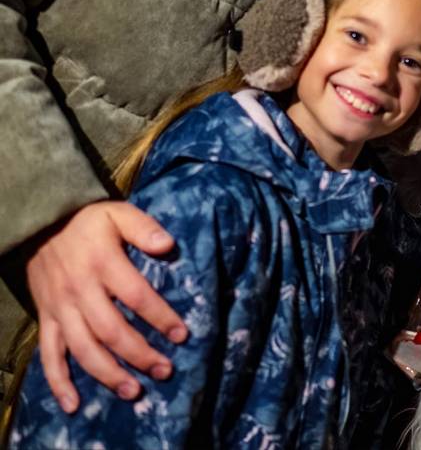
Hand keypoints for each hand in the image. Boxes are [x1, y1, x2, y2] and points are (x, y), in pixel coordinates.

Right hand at [25, 201, 188, 412]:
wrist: (42, 224)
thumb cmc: (88, 221)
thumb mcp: (117, 213)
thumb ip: (143, 228)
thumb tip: (168, 245)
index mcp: (103, 264)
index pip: (136, 296)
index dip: (160, 317)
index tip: (181, 334)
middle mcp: (80, 291)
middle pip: (111, 330)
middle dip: (139, 354)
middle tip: (165, 370)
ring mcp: (60, 308)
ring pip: (83, 349)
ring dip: (107, 374)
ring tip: (133, 390)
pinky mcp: (46, 319)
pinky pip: (48, 355)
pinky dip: (58, 382)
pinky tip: (73, 404)